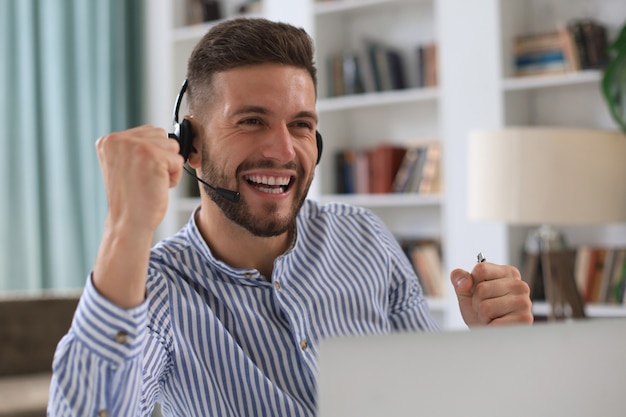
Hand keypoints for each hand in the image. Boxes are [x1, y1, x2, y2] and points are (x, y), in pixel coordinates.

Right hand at [93, 126, 182, 307]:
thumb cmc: (132, 198)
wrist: (129, 223)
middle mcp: (118, 139)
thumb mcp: (126, 165)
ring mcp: (135, 146)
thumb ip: (137, 147)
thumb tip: (169, 137)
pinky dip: (174, 177)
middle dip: (161, 158)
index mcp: (108, 140)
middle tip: (145, 179)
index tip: (138, 174)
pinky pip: (178, 160)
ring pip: (172, 146)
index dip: (152, 155)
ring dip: (168, 167)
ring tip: (150, 182)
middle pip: (161, 135)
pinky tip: (157, 187)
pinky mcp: (152, 156)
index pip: (148, 132)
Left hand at [450, 262, 532, 326]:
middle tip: (485, 309)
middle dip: (477, 302)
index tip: (479, 292)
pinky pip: (494, 323)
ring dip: (483, 316)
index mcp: (507, 273)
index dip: (472, 283)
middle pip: (481, 289)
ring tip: (491, 317)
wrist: (488, 334)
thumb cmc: (479, 310)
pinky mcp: (524, 319)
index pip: (481, 269)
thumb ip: (459, 278)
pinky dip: (491, 327)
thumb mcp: (465, 291)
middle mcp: (519, 285)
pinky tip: (498, 325)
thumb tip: (464, 282)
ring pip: (485, 307)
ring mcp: (524, 302)